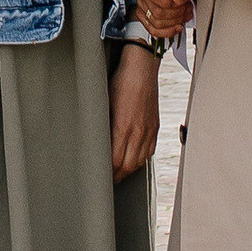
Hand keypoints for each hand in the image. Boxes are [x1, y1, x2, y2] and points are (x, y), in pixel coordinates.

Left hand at [110, 42, 159, 180]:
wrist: (142, 67)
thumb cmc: (120, 81)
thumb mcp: (104, 103)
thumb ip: (103, 126)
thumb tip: (96, 144)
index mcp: (124, 127)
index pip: (115, 162)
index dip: (107, 173)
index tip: (99, 178)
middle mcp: (139, 132)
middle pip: (128, 166)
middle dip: (116, 177)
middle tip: (106, 182)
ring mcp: (149, 131)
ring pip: (139, 161)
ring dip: (128, 171)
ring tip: (117, 175)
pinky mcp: (155, 127)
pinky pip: (149, 151)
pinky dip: (139, 160)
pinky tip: (132, 161)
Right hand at [135, 0, 194, 39]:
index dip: (172, 1)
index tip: (185, 0)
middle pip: (158, 13)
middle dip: (178, 14)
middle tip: (188, 9)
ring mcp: (141, 6)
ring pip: (157, 23)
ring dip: (175, 22)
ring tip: (185, 16)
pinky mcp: (143, 17)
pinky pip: (153, 30)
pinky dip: (168, 31)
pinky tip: (177, 27)